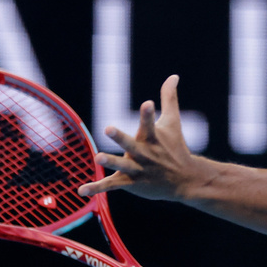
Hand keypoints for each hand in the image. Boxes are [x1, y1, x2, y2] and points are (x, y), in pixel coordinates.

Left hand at [78, 75, 206, 200]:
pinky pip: (112, 185)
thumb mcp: (173, 121)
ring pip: (122, 166)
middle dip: (120, 137)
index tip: (147, 103)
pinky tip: (81, 191)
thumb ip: (169, 98)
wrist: (185, 180)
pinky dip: (97, 188)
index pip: (149, 123)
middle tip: (108, 127)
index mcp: (153, 138)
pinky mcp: (131, 183)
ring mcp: (138, 169)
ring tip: (97, 157)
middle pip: (131, 144)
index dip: (147, 113)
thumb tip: (174, 75)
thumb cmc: (176, 147)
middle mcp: (145, 154)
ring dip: (110, 161)